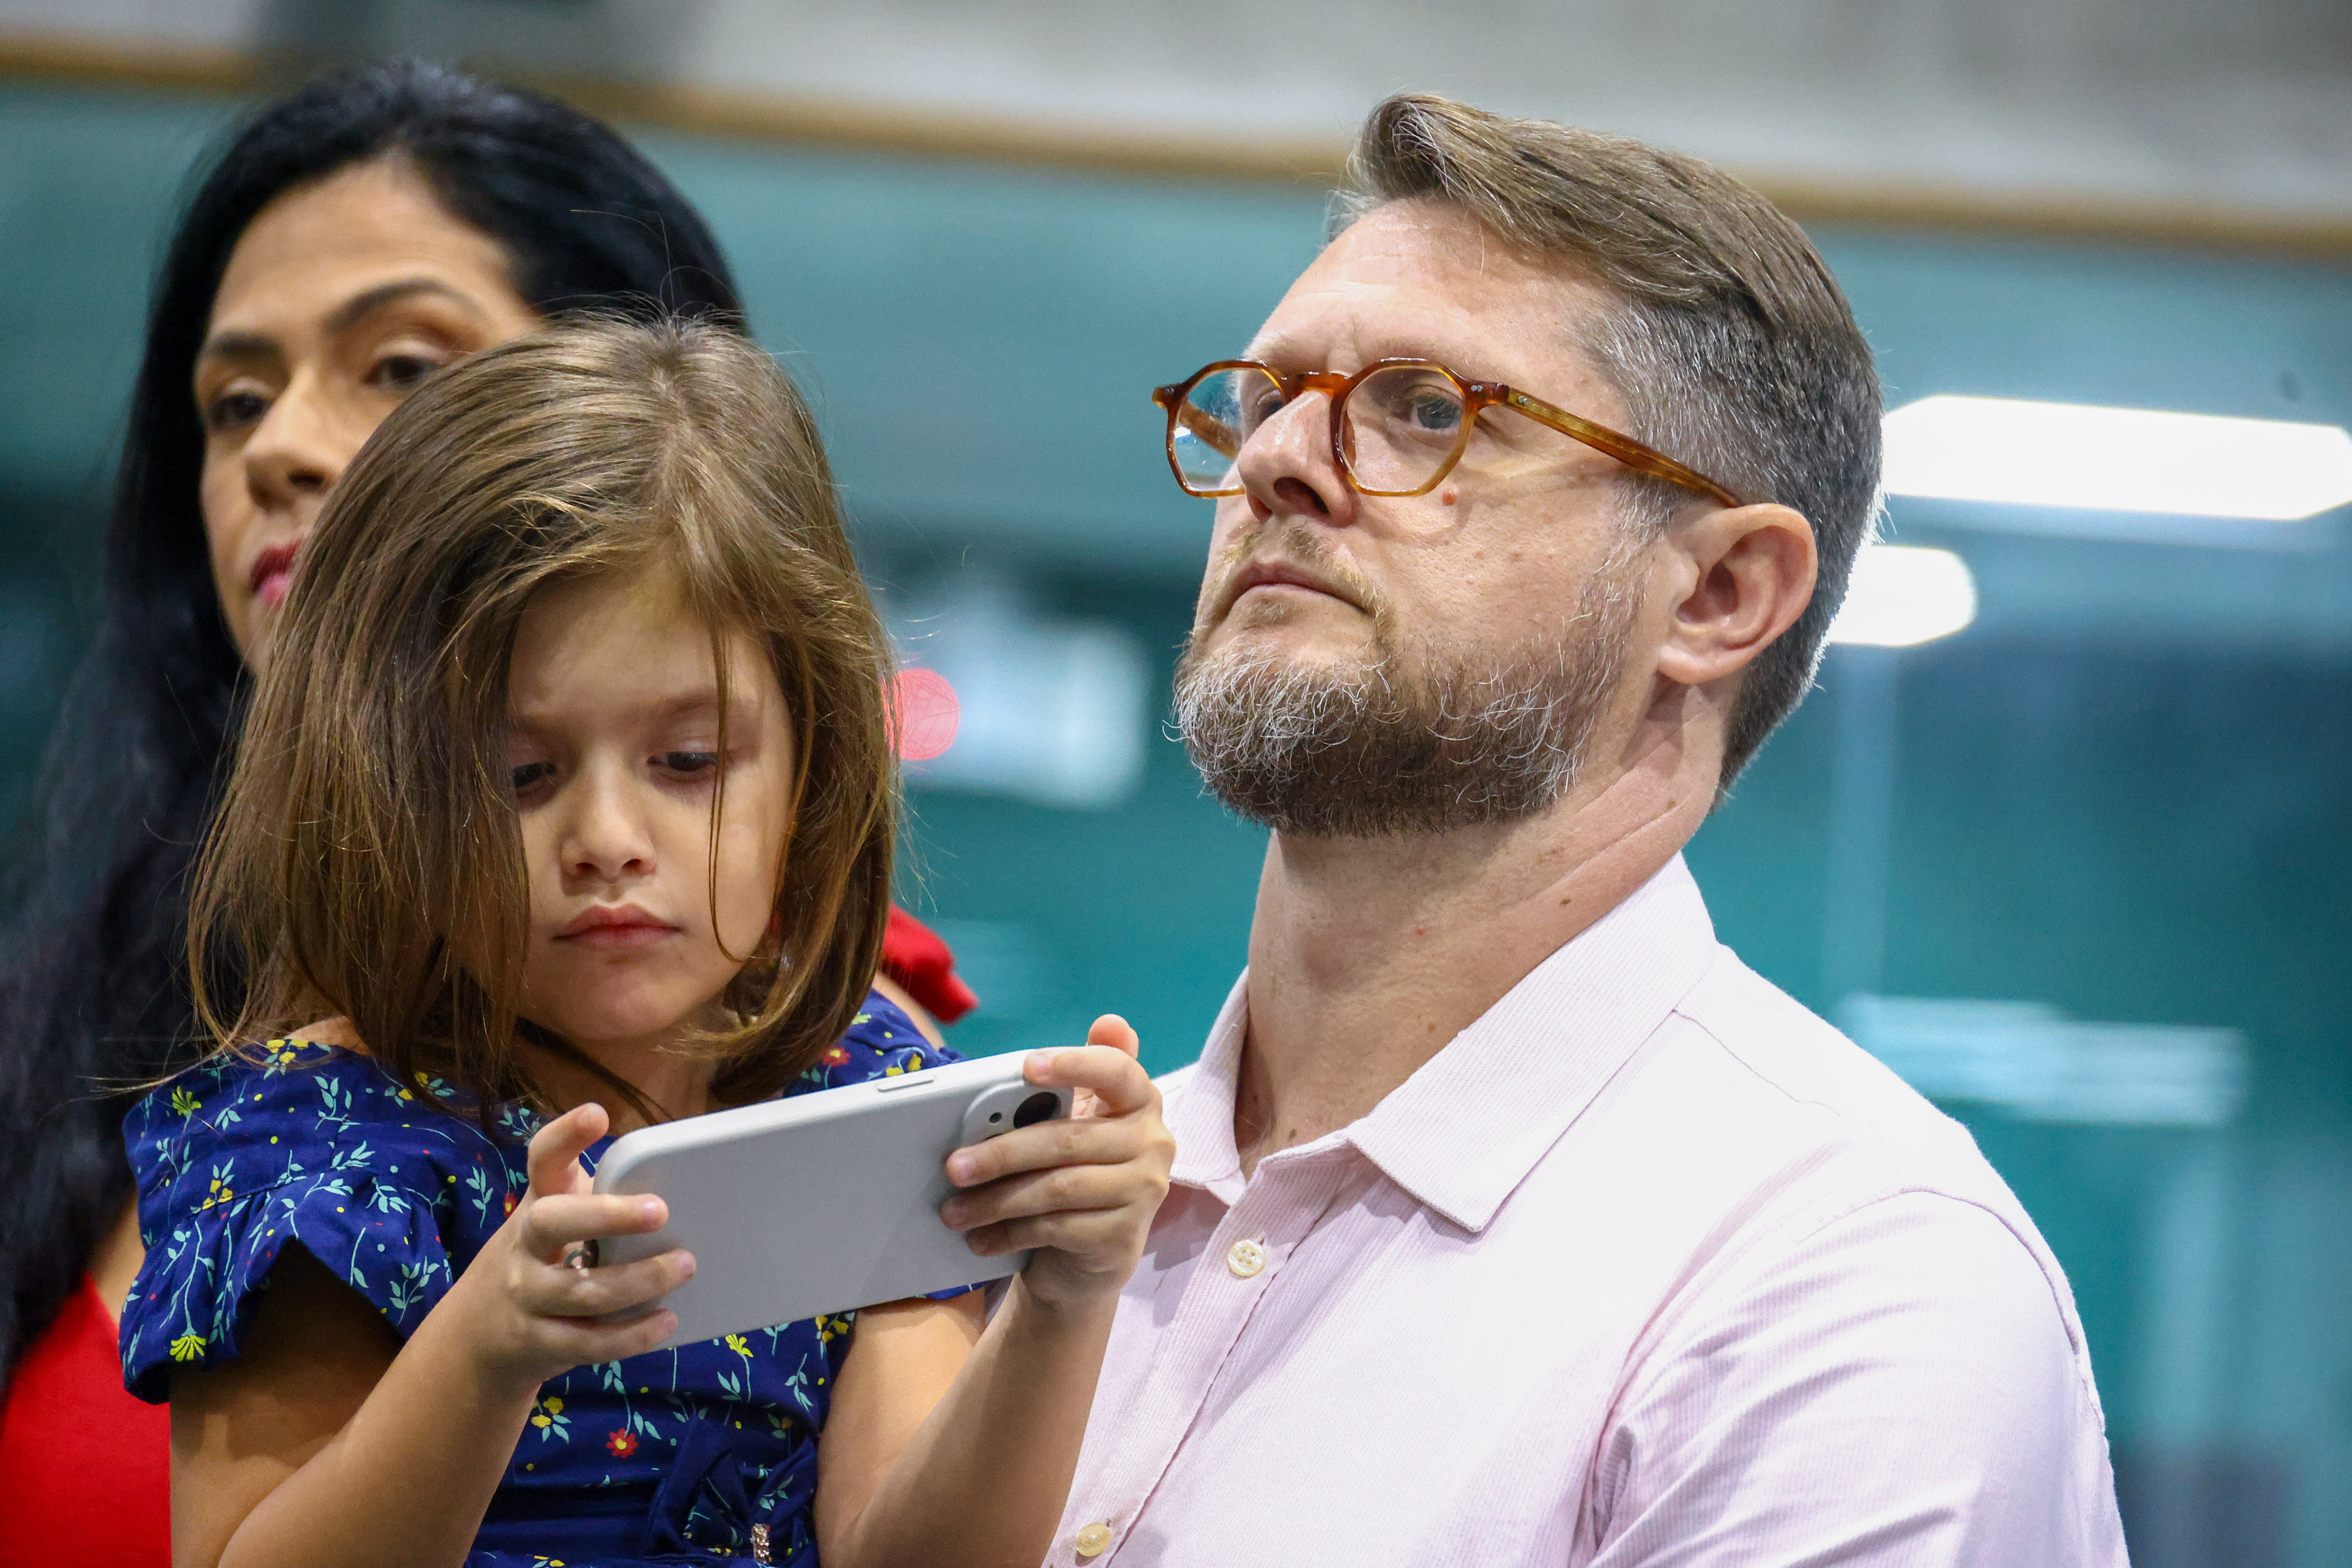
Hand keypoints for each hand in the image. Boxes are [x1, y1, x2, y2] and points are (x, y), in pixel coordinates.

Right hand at [446, 1103, 694, 1393]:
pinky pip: (587, 1343)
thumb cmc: (545, 1256)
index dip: (565, 1136)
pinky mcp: (539, 1342)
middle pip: (552, 1222)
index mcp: (538, 1201)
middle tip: (661, 1210)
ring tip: (686, 1266)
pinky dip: (630, 1336)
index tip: (596, 1115)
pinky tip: (666, 1322)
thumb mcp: (560, 1217)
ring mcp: (527, 1295)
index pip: (542, 1160)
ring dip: (639, 1281)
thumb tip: (689, 1182)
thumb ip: (604, 1198)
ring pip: (581, 1291)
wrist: (478, 1332)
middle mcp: (524, 1244)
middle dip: (607, 1216)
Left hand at [938, 1016, 1173, 1313]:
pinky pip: (1057, 1228)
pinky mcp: (1124, 1238)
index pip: (1117, 1070)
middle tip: (954, 1166)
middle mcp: (1153, 1143)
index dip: (1075, 1064)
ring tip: (955, 1210)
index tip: (1027, 1066)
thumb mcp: (1069, 1126)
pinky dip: (1010, 1233)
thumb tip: (1098, 1021)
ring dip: (997, 1200)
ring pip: (1058, 1188)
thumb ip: (1066, 1085)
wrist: (1089, 1258)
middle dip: (1003, 1152)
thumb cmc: (1073, 1174)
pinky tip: (981, 1237)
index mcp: (1139, 1100)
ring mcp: (1143, 1192)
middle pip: (1069, 1139)